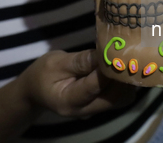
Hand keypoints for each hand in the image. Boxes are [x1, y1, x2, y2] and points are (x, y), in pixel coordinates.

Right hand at [19, 49, 135, 116]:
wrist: (36, 90)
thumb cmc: (43, 73)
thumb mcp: (55, 62)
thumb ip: (80, 61)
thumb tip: (104, 53)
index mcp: (69, 101)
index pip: (95, 86)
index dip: (108, 69)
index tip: (116, 51)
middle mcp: (84, 111)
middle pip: (114, 98)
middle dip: (122, 76)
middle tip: (126, 54)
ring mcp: (94, 110)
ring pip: (121, 99)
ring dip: (126, 80)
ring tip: (124, 59)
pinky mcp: (101, 105)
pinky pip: (119, 97)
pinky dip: (124, 83)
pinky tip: (120, 67)